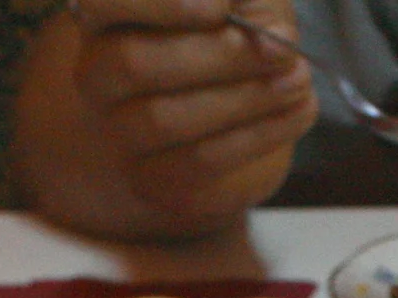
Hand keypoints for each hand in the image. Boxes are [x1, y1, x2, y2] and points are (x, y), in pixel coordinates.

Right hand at [63, 0, 315, 231]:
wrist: (232, 110)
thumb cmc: (229, 35)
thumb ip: (250, 2)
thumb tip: (271, 35)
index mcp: (108, 15)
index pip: (103, 1)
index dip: (160, 2)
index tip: (221, 7)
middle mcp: (99, 75)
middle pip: (133, 63)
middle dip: (218, 55)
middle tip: (281, 50)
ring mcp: (119, 133)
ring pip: (164, 119)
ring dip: (244, 98)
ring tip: (298, 79)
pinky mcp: (152, 181)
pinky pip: (197, 163)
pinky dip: (256, 136)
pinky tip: (297, 112)